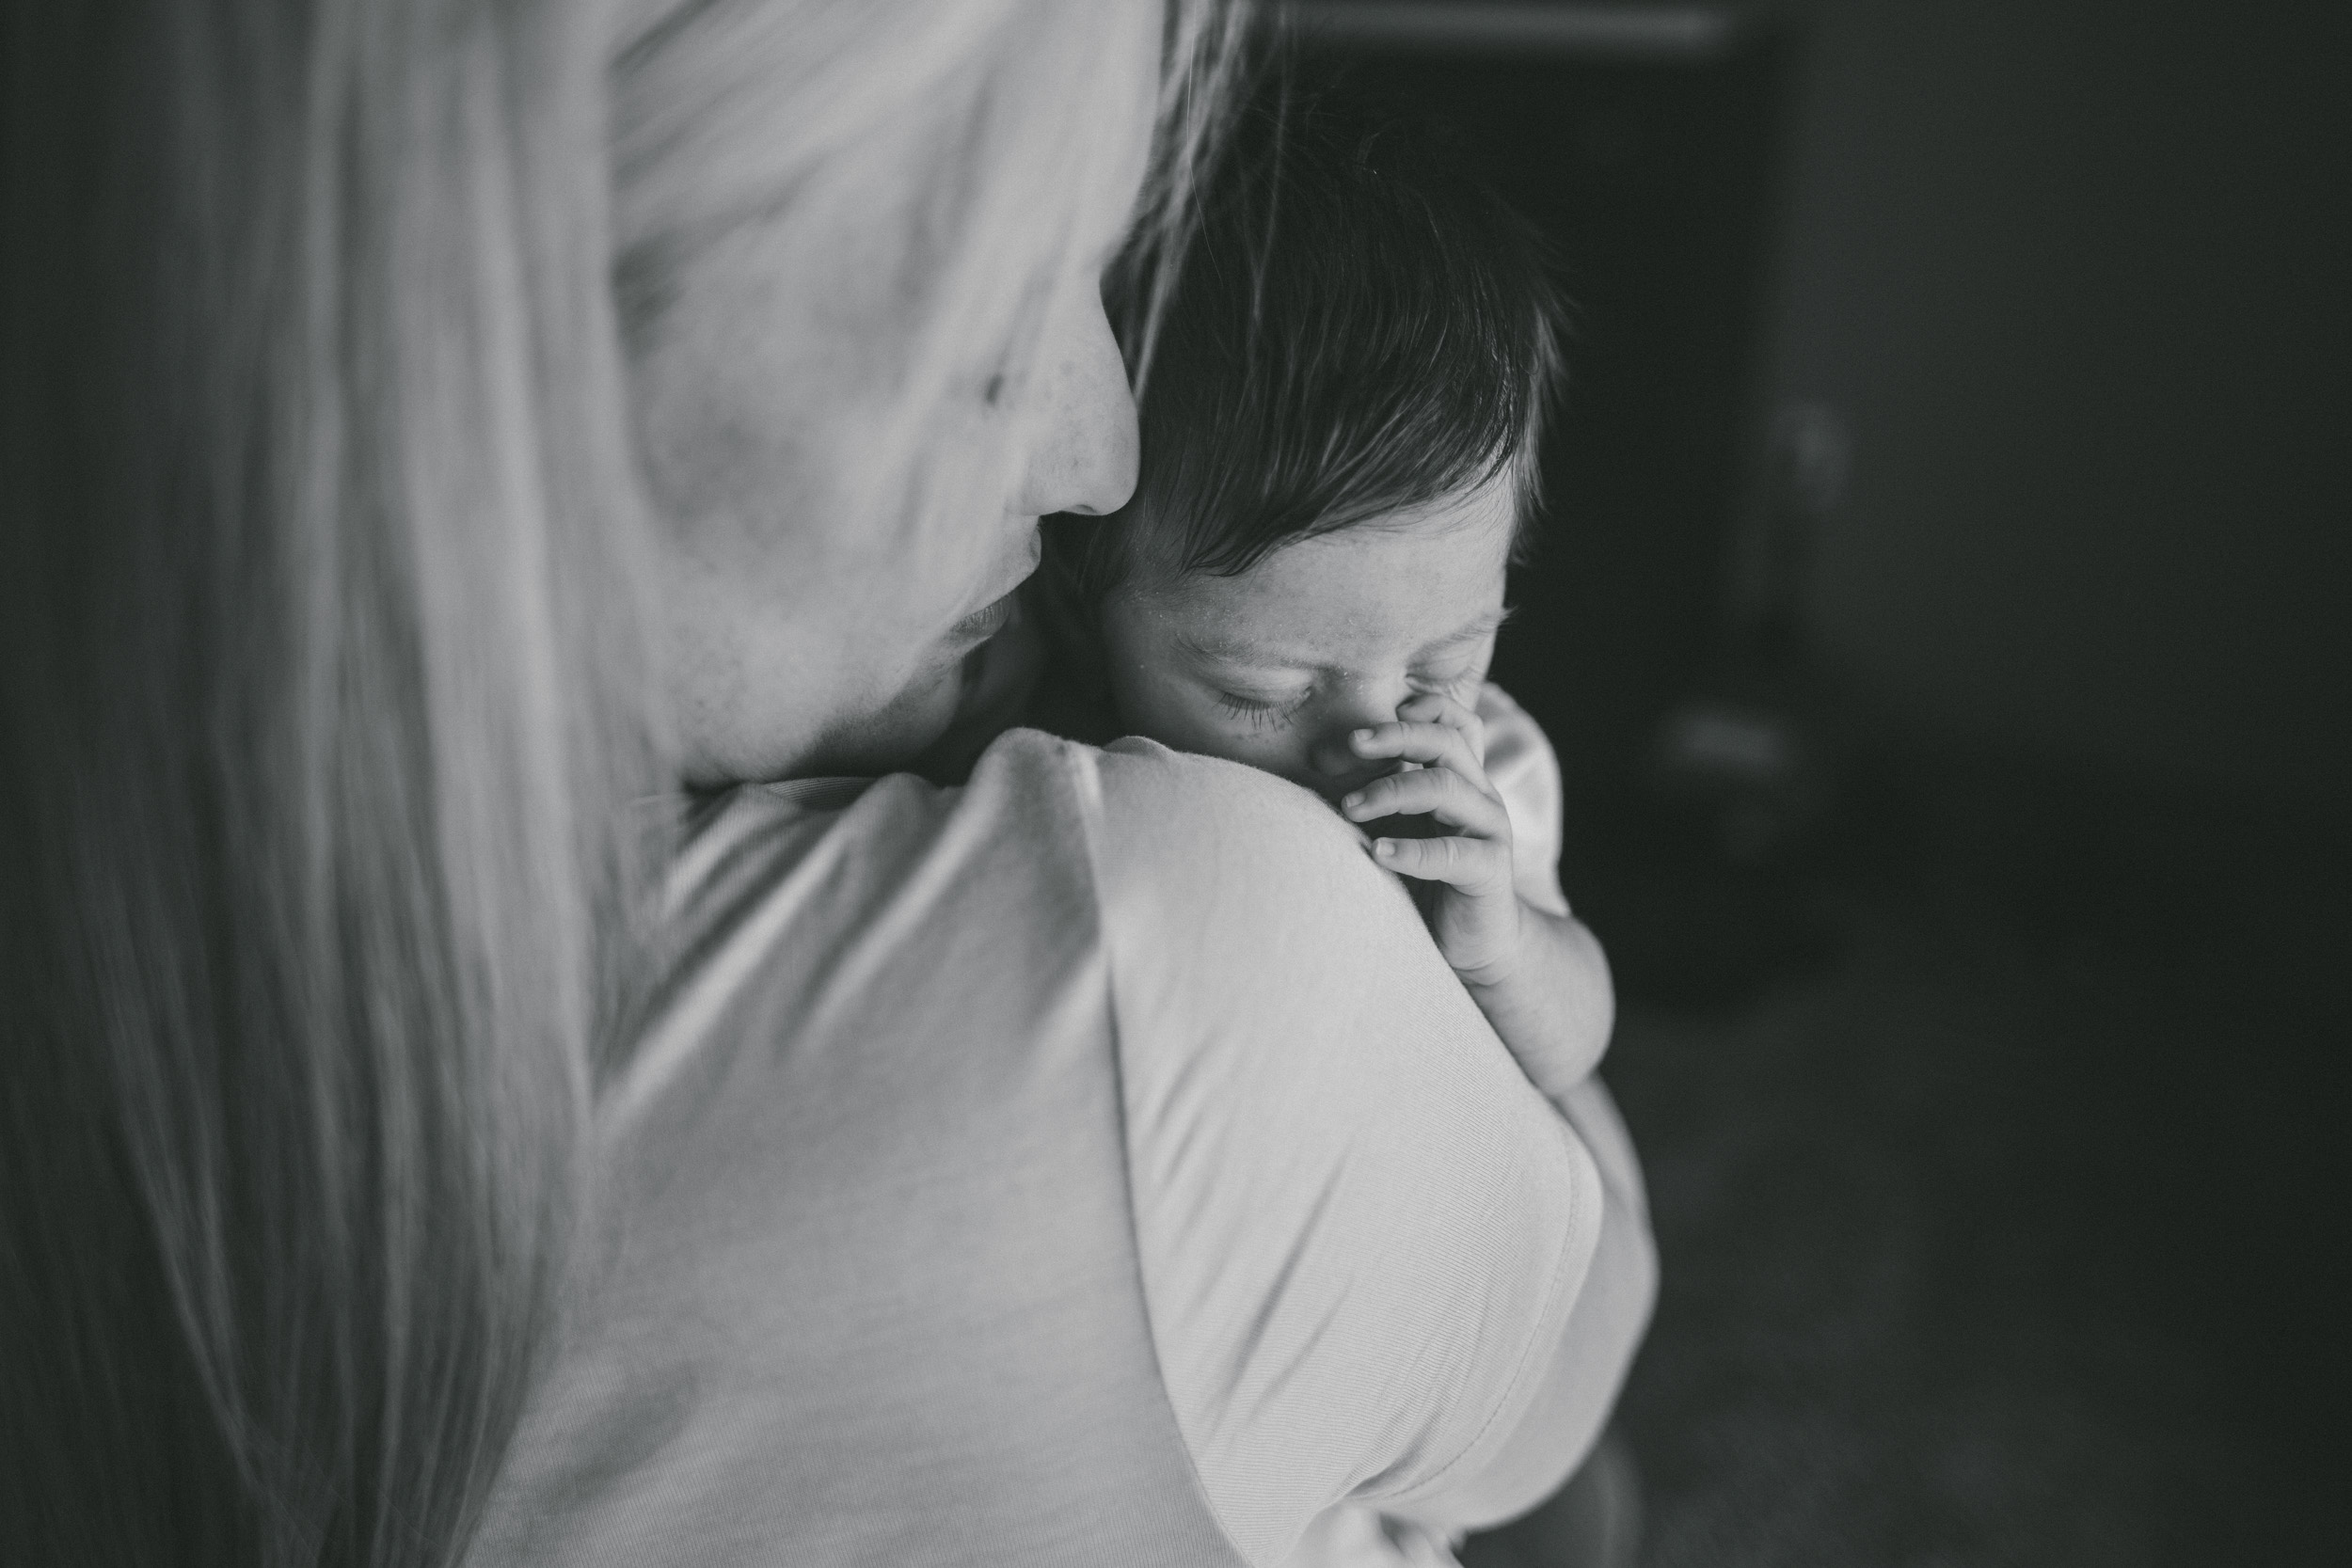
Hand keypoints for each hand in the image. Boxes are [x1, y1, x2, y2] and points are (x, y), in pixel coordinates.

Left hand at [1337, 692, 1523, 983]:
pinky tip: (1378, 852)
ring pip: (1447, 787)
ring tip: (1350, 808)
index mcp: (1462, 779)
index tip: (1373, 722)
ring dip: (1392, 791)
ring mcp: (1490, 832)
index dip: (1420, 710)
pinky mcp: (1491, 872)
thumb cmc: (1424, 882)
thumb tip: (1318, 758)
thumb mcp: (1396, 827)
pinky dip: (1412, 851)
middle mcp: (1480, 796)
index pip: (1455, 723)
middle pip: (1447, 743)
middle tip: (1351, 745)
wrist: (1471, 946)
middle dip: (1396, 737)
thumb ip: (1371, 792)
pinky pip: (1453, 853)